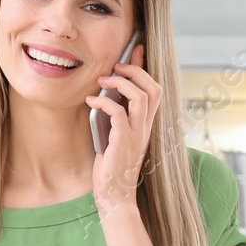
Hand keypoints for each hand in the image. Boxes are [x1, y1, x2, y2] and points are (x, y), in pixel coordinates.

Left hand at [85, 42, 160, 216]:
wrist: (114, 196)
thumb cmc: (111, 167)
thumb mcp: (114, 134)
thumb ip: (115, 115)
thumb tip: (105, 93)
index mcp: (146, 124)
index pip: (154, 89)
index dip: (145, 67)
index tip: (135, 49)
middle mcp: (146, 127)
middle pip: (154, 88)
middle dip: (136, 71)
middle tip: (115, 66)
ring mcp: (137, 135)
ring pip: (142, 98)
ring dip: (121, 84)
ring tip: (102, 81)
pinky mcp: (123, 143)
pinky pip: (119, 114)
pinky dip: (105, 102)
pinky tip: (91, 101)